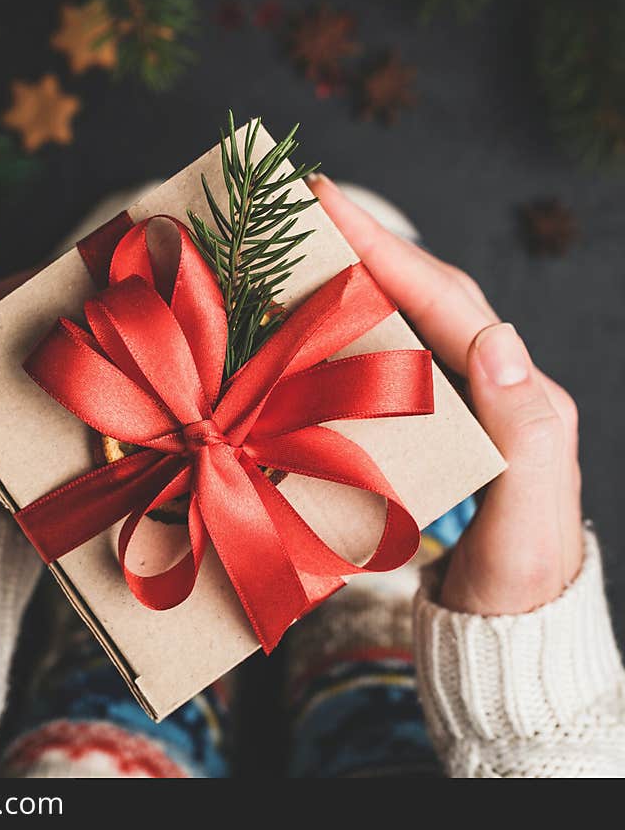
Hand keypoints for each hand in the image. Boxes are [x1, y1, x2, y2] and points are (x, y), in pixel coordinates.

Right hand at [308, 174, 582, 614]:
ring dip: (355, 279)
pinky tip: (310, 325)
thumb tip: (501, 342)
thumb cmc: (518, 580)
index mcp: (518, 393)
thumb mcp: (529, 519)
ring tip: (300, 251)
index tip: (331, 205)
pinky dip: (348, 332)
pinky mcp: (430, 422)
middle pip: (425, 295)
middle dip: (368, 245)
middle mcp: (490, 384)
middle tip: (305, 209)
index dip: (388, 250)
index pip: (448, 303)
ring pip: (403, 321)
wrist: (505, 624)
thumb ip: (527, 434)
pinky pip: (386, 359)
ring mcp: (458, 401)